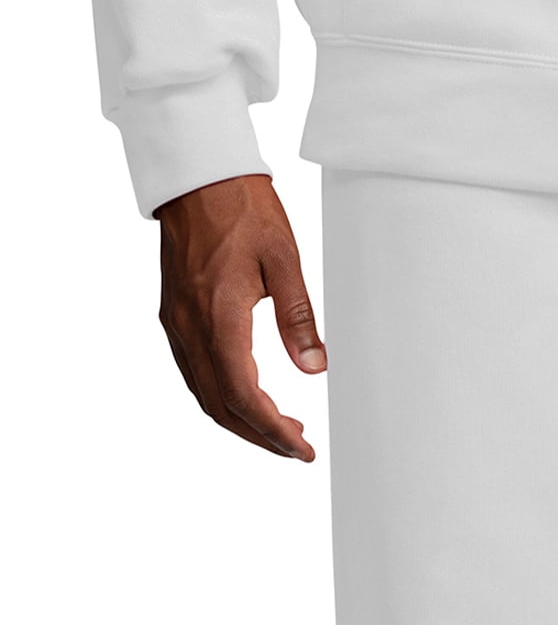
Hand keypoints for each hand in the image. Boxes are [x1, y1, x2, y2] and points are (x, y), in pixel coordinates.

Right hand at [156, 174, 324, 459]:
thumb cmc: (240, 207)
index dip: (273, 431)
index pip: (244, 396)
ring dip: (241, 420)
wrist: (196, 175)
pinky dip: (223, 396)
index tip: (301, 449)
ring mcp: (177, 324)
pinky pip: (195, 373)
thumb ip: (298, 318)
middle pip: (221, 407)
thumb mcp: (284, 260)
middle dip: (260, 436)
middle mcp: (190, 328)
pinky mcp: (174, 316)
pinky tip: (250, 396)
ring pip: (205, 394)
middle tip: (296, 448)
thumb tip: (315, 367)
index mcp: (218, 317)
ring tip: (280, 427)